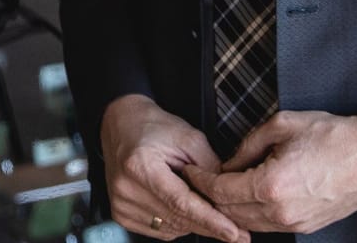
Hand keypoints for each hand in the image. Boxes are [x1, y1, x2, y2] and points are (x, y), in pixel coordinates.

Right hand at [99, 95, 248, 242]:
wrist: (122, 125)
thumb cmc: (153, 127)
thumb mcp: (189, 138)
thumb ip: (210, 168)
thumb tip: (227, 198)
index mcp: (139, 166)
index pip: (181, 203)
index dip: (210, 220)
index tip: (234, 232)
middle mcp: (125, 188)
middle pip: (178, 219)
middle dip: (210, 224)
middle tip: (235, 225)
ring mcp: (121, 204)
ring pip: (172, 229)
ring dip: (193, 221)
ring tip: (196, 197)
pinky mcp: (121, 214)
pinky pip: (161, 231)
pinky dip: (177, 222)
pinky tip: (180, 204)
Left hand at [183, 111, 356, 234]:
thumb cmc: (332, 135)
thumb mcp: (281, 126)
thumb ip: (247, 145)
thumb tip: (229, 162)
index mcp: (271, 186)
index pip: (220, 191)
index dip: (201, 181)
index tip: (190, 172)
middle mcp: (281, 212)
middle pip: (229, 212)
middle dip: (210, 196)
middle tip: (198, 181)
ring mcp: (295, 223)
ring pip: (248, 223)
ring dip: (230, 208)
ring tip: (219, 188)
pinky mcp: (307, 226)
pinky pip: (268, 225)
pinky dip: (251, 213)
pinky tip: (247, 196)